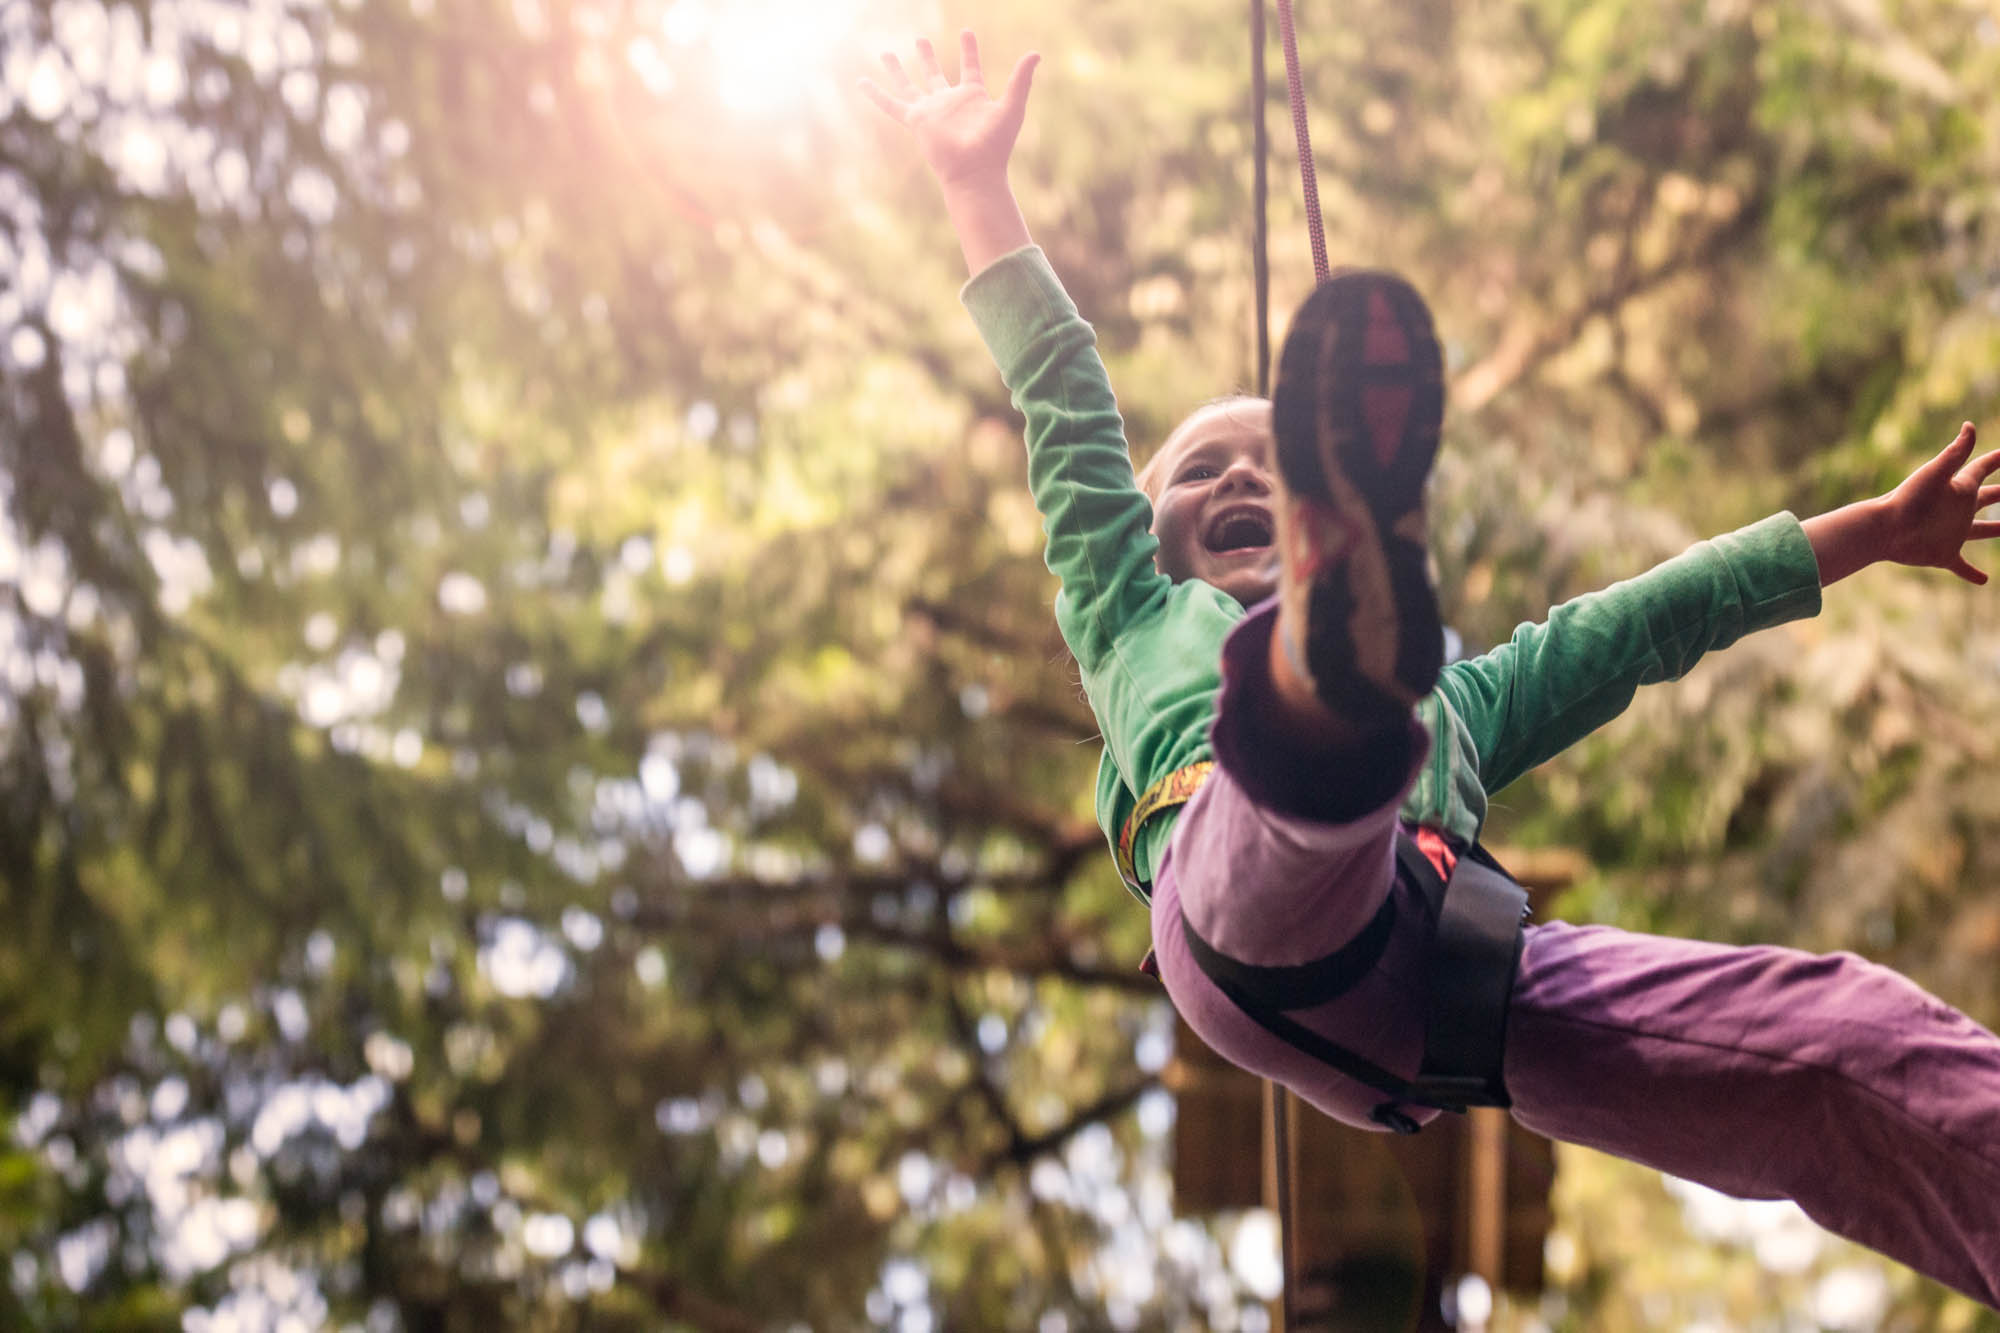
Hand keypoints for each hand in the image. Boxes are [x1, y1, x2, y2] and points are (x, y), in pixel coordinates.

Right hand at [860, 32, 1039, 188]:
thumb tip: (1035, 53)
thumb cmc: (995, 145)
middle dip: (927, 56)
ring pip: (909, 84)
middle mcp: (948, 102)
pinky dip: (875, 94)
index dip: (969, 50)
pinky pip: (890, 104)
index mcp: (972, 97)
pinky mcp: (915, 120)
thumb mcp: (1012, 106)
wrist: (975, 171)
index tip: (966, 32)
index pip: (970, 67)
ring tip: (887, 52)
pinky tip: (861, 81)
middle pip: (935, 74)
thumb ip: (1021, 79)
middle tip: (920, 39)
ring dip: (898, 69)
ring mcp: (930, 111)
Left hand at [1879, 423, 1999, 583]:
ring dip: (1996, 529)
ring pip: (1981, 531)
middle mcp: (1958, 509)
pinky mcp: (1943, 554)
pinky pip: (1962, 566)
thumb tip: (1970, 426)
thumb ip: (1955, 453)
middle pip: (1987, 498)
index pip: (1981, 469)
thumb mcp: (1935, 474)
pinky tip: (1984, 580)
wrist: (1883, 530)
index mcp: (1959, 488)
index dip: (1995, 460)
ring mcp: (1952, 532)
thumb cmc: (1907, 500)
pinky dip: (1972, 573)